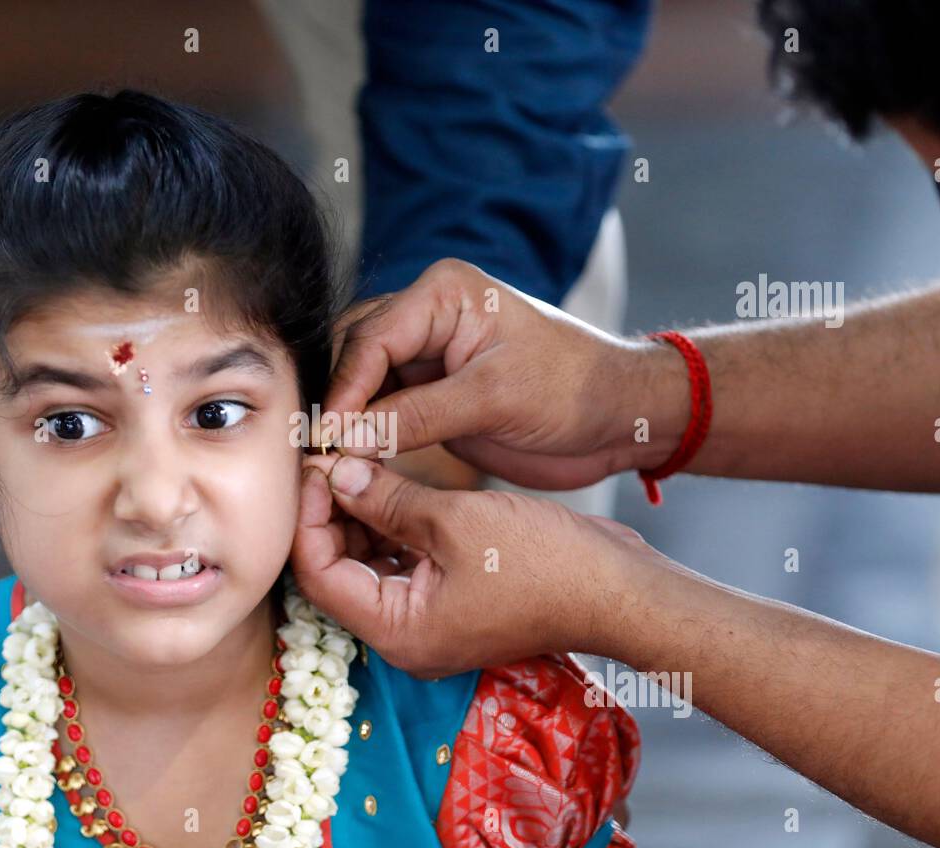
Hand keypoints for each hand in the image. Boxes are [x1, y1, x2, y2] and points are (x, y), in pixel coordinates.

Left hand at [291, 453, 661, 677]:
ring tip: (357, 462)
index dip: (309, 518)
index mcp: (399, 632)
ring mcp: (429, 620)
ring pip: (369, 565)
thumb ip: (387, 499)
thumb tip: (335, 472)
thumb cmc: (547, 564)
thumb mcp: (456, 521)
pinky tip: (388, 484)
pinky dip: (390, 527)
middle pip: (339, 572)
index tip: (315, 466)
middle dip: (330, 514)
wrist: (619, 589)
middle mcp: (406, 636)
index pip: (320, 576)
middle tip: (330, 458)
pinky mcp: (451, 601)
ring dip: (359, 516)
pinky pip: (401, 565)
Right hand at [325, 258, 689, 489]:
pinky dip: (365, 433)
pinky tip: (353, 462)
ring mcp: (428, 353)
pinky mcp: (432, 391)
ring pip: (361, 380)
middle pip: (353, 352)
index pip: (371, 338)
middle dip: (336, 399)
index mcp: (444, 293)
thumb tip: (347, 438)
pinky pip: (382, 407)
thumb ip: (417, 416)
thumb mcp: (495, 400)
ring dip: (346, 418)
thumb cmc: (575, 390)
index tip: (325, 438)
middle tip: (318, 453)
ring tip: (329, 462)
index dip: (343, 389)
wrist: (620, 417)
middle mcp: (427, 314)